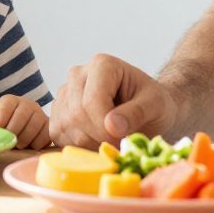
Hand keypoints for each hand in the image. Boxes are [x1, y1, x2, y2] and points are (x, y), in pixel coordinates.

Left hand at [0, 95, 51, 148]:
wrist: (20, 132)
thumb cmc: (3, 126)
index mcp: (11, 101)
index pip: (7, 103)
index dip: (1, 116)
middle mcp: (28, 104)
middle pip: (21, 116)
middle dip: (12, 131)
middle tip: (8, 140)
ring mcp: (40, 115)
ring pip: (34, 126)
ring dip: (23, 140)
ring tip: (18, 145)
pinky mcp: (49, 127)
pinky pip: (45, 136)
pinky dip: (36, 144)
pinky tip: (30, 146)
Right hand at [50, 54, 176, 148]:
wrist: (145, 107)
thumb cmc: (152, 102)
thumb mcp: (156, 104)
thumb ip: (136, 113)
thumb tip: (111, 126)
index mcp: (101, 65)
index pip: (92, 101)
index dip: (105, 127)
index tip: (123, 139)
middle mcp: (77, 75)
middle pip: (77, 115)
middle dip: (99, 138)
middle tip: (120, 145)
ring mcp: (64, 94)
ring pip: (66, 127)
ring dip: (89, 145)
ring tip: (111, 142)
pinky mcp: (58, 114)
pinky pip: (58, 135)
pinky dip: (78, 147)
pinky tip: (97, 143)